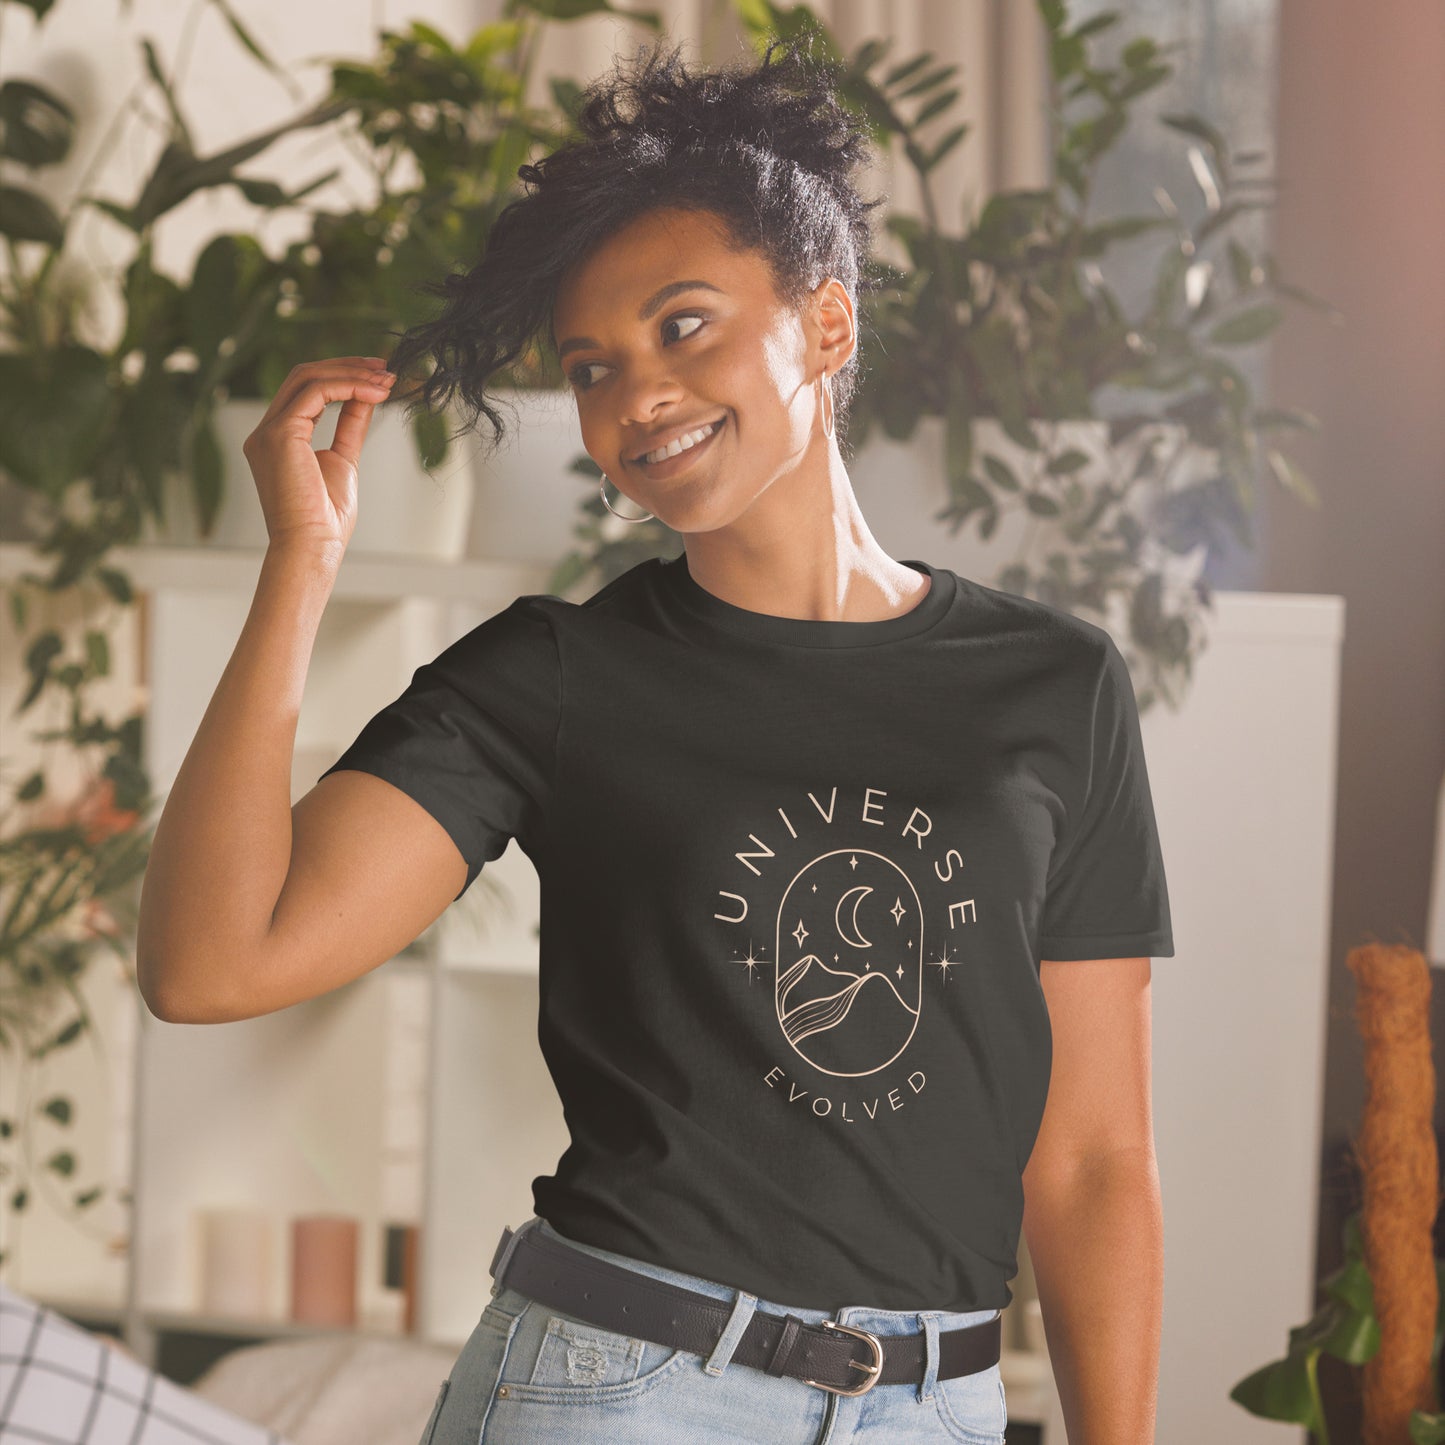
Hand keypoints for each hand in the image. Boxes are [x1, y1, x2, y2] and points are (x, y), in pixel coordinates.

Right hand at [241, 355, 397, 555]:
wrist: (312, 547)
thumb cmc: (325, 519)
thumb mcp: (343, 460)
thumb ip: (349, 426)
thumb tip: (367, 396)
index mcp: (277, 439)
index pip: (306, 391)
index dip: (343, 377)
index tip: (378, 376)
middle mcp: (265, 431)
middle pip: (303, 377)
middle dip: (347, 367)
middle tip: (385, 367)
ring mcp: (268, 431)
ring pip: (308, 378)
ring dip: (352, 373)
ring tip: (386, 378)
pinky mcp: (279, 434)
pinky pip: (315, 392)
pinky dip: (348, 387)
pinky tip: (375, 392)